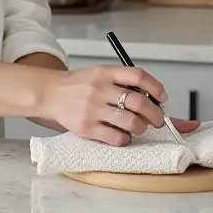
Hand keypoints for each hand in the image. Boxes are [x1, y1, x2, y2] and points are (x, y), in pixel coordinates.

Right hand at [39, 64, 200, 145]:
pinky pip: (116, 138)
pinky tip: (123, 136)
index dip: (156, 87)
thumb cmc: (79, 86)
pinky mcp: (86, 128)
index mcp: (105, 72)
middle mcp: (100, 89)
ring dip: (141, 128)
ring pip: (131, 122)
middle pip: (139, 102)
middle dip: (155, 114)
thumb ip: (121, 82)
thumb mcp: (99, 74)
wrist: (50, 94)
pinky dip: (125, 139)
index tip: (162, 97)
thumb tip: (153, 98)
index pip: (138, 76)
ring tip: (139, 128)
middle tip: (157, 120)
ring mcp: (92, 109)